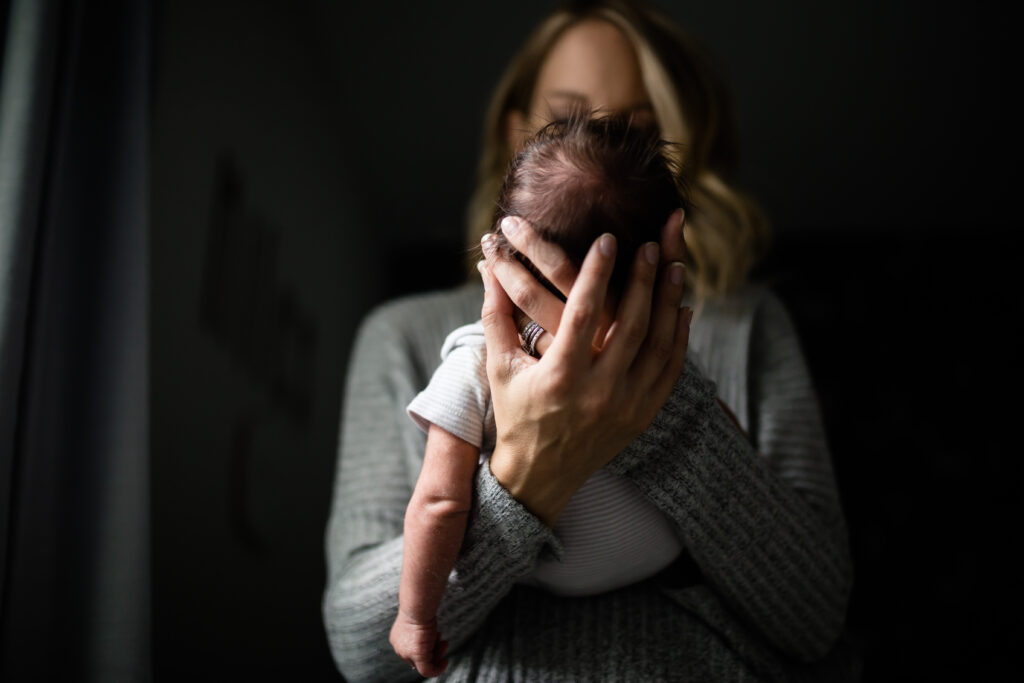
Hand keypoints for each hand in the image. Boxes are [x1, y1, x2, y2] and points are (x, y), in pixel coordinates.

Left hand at [389, 612, 449, 677]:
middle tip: (443, 642)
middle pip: (418, 658)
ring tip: (444, 643)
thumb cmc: (419, 609)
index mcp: (398, 639)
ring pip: (424, 664)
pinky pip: (427, 671)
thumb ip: (421, 631)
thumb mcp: (419, 621)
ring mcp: (408, 653)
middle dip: (433, 651)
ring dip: (438, 655)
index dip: (427, 646)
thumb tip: (430, 634)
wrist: (418, 607)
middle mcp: (400, 648)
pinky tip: (445, 662)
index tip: (438, 638)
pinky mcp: (417, 656)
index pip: (412, 651)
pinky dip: (438, 669)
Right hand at [477, 210, 691, 525]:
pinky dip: (679, 337)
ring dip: (669, 301)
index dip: (597, 273)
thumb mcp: (500, 366)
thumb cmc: (515, 412)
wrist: (540, 474)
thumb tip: (488, 264)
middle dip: (644, 280)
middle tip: (652, 244)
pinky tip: (681, 308)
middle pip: (630, 325)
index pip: (583, 314)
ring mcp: (626, 406)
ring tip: (676, 264)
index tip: (609, 240)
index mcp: (559, 377)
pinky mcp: (644, 415)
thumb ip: (496, 313)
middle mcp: (598, 392)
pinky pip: (671, 370)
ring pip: (658, 344)